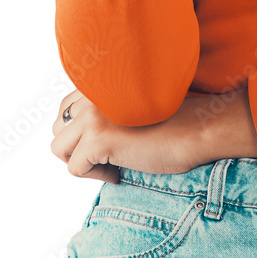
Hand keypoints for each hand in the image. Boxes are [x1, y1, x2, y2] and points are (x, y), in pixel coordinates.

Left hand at [51, 89, 212, 182]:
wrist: (198, 129)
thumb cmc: (174, 120)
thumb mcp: (133, 105)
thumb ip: (106, 105)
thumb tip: (78, 133)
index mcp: (103, 80)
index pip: (66, 107)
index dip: (81, 131)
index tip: (105, 142)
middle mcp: (94, 92)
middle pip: (58, 128)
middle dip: (77, 147)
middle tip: (104, 155)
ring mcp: (94, 114)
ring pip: (59, 148)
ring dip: (81, 161)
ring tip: (109, 163)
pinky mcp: (98, 138)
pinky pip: (75, 168)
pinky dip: (95, 177)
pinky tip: (119, 171)